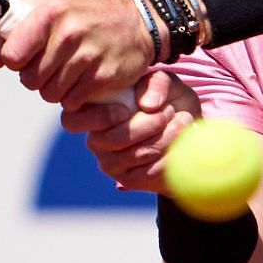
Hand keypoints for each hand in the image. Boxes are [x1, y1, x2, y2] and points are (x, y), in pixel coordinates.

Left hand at [0, 0, 155, 105]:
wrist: (137, 18)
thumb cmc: (83, 14)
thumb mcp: (49, 6)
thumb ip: (14, 26)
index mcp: (50, 12)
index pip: (12, 55)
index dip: (14, 60)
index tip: (23, 56)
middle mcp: (69, 32)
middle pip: (30, 80)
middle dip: (36, 77)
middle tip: (51, 65)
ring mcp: (89, 56)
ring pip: (50, 94)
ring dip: (55, 89)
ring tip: (68, 71)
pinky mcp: (104, 76)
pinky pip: (72, 102)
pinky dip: (74, 97)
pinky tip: (84, 79)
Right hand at [58, 69, 202, 194]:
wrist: (189, 127)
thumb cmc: (168, 100)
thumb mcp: (165, 83)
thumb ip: (156, 84)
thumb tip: (147, 105)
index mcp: (94, 112)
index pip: (73, 120)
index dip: (99, 117)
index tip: (127, 109)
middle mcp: (96, 141)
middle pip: (113, 139)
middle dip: (149, 124)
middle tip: (169, 111)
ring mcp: (110, 164)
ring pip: (135, 155)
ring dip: (165, 137)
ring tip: (182, 121)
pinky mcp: (128, 180)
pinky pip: (148, 173)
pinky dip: (170, 155)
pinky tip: (181, 142)